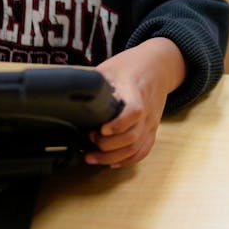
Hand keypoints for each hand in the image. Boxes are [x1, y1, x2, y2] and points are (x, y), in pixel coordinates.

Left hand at [88, 37, 185, 167]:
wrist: (158, 66)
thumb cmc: (132, 66)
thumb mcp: (111, 67)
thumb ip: (94, 81)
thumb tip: (69, 92)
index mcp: (136, 92)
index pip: (135, 112)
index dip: (118, 125)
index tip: (101, 130)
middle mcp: (147, 110)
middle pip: (132, 136)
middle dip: (108, 146)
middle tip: (89, 140)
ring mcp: (150, 121)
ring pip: (136, 148)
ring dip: (113, 157)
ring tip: (92, 156)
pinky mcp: (152, 128)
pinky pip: (144, 149)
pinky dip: (128, 160)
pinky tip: (112, 162)